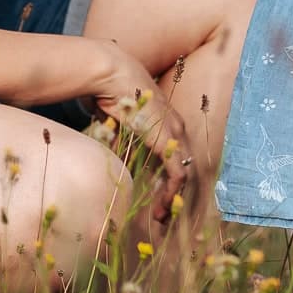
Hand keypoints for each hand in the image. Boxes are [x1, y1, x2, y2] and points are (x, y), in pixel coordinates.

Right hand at [91, 47, 193, 223]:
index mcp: (166, 121)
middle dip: (173, 194)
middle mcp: (176, 127)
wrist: (111, 74)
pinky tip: (162, 208)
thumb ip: (122, 142)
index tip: (155, 196)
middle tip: (162, 215)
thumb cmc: (109, 93)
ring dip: (172, 199)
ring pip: (183, 174)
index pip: (174, 156)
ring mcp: (175, 133)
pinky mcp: (169, 142)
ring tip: (161, 218)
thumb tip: (117, 158)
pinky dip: (171, 193)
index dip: (166, 179)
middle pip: (183, 167)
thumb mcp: (117, 124)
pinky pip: (177, 174)